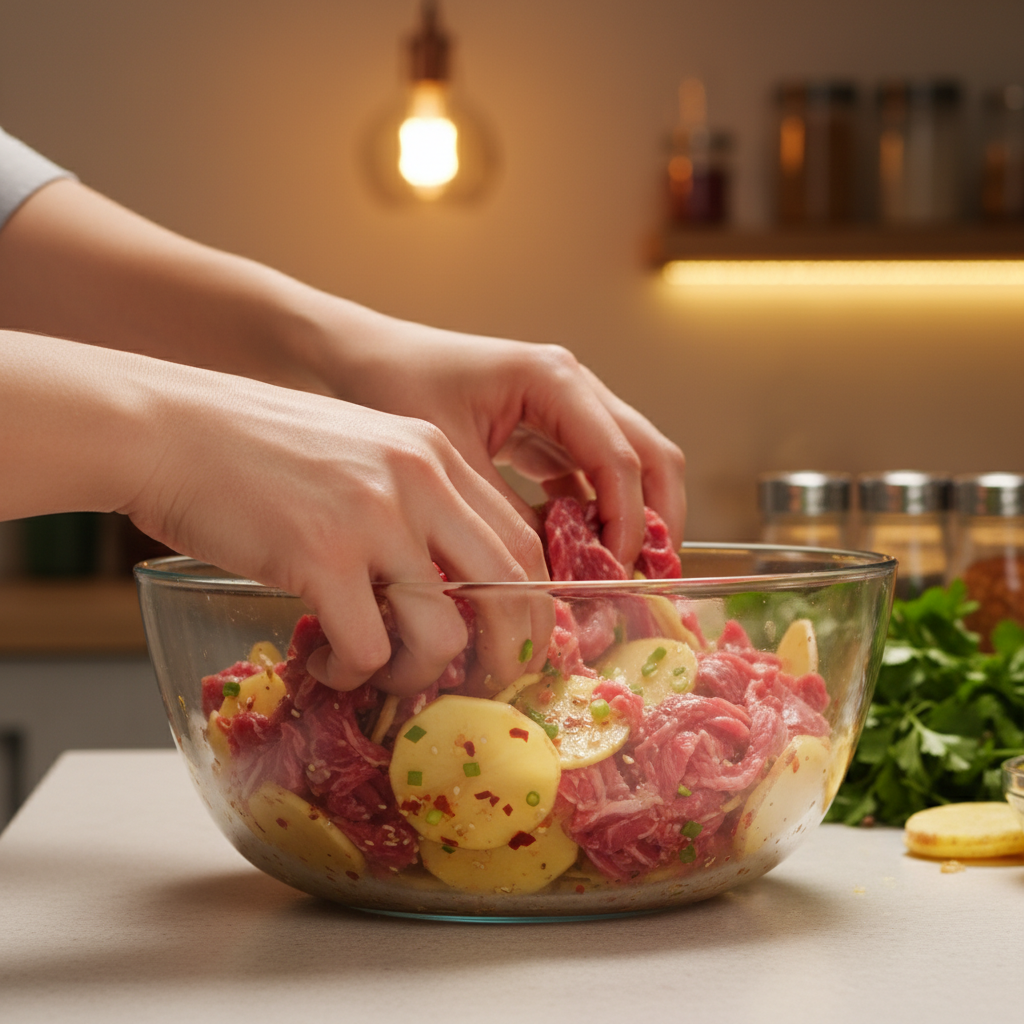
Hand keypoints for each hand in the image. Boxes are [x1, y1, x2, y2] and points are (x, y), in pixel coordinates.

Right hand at [127, 366, 553, 694]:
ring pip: (446, 633)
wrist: (167, 427)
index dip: (530, 601)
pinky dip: (355, 674)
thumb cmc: (254, 446)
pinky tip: (327, 663)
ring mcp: (373, 518)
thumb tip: (442, 585)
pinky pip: (368, 648)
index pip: (519, 537)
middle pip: (511, 586)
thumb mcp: (358, 452)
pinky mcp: (320, 556)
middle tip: (488, 684)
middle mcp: (419, 480)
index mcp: (434, 454)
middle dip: (511, 652)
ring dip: (420, 675)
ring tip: (382, 675)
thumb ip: (409, 502)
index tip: (516, 639)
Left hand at [311, 314, 686, 568]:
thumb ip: (505, 516)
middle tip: (645, 583)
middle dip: (657, 522)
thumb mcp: (449, 460)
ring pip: (632, 467)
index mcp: (553, 380)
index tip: (613, 576)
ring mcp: (567, 407)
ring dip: (631, 522)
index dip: (628, 523)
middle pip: (653, 456)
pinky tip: (573, 558)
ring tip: (614, 580)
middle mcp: (574, 387)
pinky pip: (591, 477)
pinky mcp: (549, 430)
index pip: (620, 458)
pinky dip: (594, 517)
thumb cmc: (394, 388)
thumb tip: (549, 581)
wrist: (359, 358)